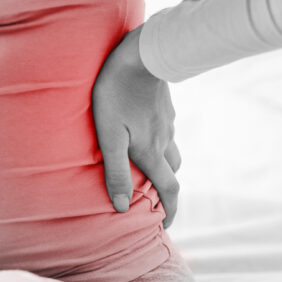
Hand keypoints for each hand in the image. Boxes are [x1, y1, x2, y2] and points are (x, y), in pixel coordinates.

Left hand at [92, 24, 181, 227]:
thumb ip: (116, 171)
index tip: (165, 227)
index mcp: (151, 151)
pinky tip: (144, 133)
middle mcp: (164, 139)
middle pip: (171, 171)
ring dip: (163, 163)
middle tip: (156, 200)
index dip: (169, 212)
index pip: (167, 190)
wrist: (141, 53)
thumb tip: (122, 208)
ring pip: (170, 149)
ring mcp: (166, 120)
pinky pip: (165, 130)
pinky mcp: (163, 104)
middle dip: (166, 190)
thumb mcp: (109, 135)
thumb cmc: (116, 93)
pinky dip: (159, 141)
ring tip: (148, 169)